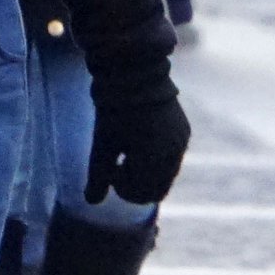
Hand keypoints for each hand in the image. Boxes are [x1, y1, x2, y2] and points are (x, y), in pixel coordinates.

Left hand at [83, 86, 190, 206]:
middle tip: (119, 166)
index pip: (144, 194)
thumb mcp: (102, 144)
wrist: (135, 71)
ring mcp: (182, 141)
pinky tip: (140, 141)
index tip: (111, 170)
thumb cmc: (114, 109)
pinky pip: (173, 158)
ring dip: (148, 173)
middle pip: (158, 189)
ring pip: (167, 175)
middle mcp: (174, 152)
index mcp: (154, 157)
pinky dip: (158, 160)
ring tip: (128, 151)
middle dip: (138, 185)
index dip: (124, 190)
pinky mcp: (184, 131)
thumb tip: (90, 203)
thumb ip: (98, 175)